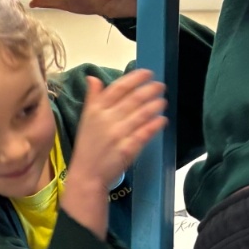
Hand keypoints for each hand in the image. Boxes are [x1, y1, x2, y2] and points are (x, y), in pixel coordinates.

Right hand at [72, 70, 165, 187]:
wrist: (87, 175)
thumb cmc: (88, 147)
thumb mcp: (86, 120)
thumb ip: (92, 98)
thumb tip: (93, 77)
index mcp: (96, 110)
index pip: (118, 88)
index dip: (135, 78)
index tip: (148, 73)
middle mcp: (106, 120)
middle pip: (133, 99)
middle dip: (150, 90)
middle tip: (161, 86)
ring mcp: (118, 134)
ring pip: (142, 114)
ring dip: (156, 105)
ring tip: (163, 102)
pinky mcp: (127, 149)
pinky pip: (145, 133)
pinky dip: (156, 124)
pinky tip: (163, 120)